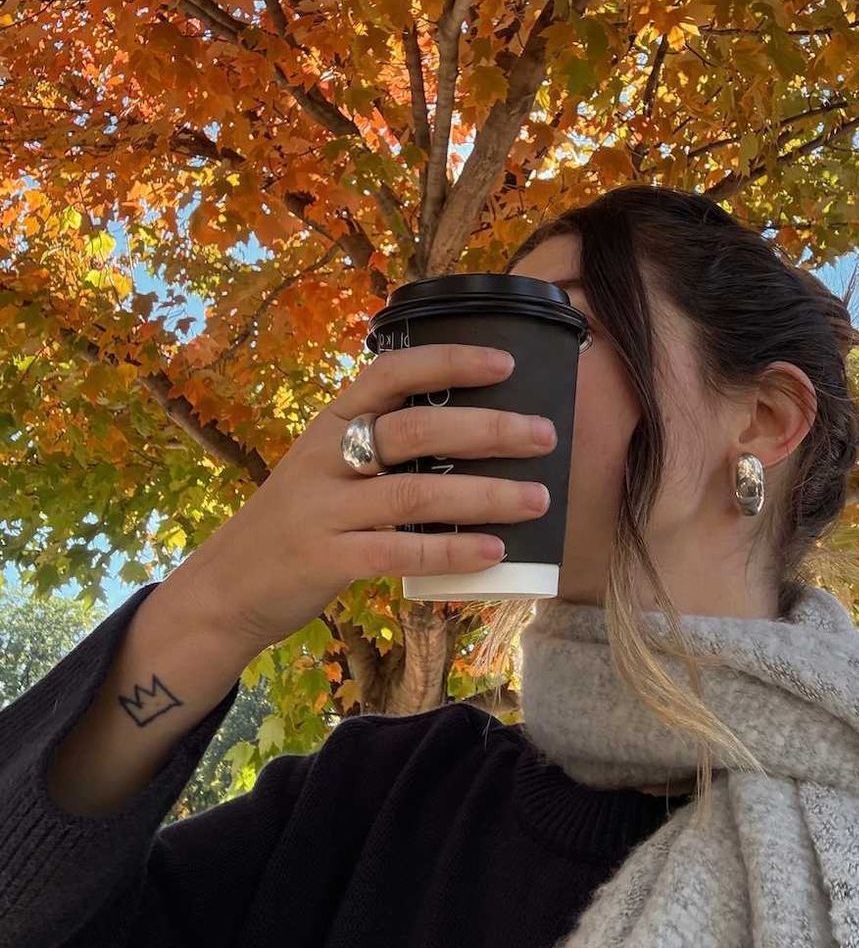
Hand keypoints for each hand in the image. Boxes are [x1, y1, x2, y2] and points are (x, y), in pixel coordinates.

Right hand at [168, 343, 556, 658]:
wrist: (227, 586)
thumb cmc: (297, 521)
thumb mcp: (325, 469)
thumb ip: (379, 451)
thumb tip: (470, 442)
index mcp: (330, 425)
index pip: (390, 373)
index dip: (448, 362)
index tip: (506, 363)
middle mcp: (325, 459)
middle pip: (414, 431)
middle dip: (485, 429)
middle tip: (543, 435)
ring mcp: (322, 510)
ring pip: (413, 493)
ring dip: (483, 494)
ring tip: (538, 499)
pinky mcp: (324, 560)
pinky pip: (397, 552)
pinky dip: (449, 550)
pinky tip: (492, 550)